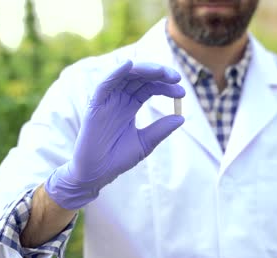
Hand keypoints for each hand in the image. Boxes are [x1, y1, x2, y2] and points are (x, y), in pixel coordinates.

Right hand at [45, 60, 184, 209]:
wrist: (97, 174)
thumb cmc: (117, 158)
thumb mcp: (145, 143)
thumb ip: (161, 129)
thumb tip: (182, 117)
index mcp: (130, 105)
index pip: (150, 87)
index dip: (166, 87)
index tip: (182, 93)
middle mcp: (119, 99)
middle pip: (140, 77)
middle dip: (159, 74)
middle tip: (176, 78)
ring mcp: (107, 100)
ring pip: (124, 75)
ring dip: (143, 69)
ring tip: (160, 71)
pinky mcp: (95, 105)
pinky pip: (104, 84)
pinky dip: (115, 73)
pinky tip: (128, 65)